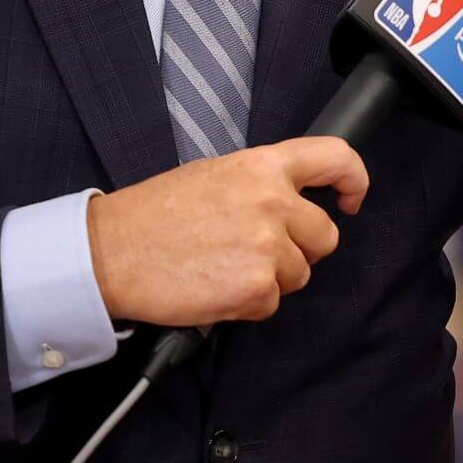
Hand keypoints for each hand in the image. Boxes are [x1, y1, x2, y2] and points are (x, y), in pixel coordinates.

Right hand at [85, 137, 368, 325]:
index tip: (350, 198)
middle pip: (324, 236)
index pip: (335, 158)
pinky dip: (246, 304)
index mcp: (262, 165)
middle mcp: (273, 200)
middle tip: (251, 250)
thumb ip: (260, 183)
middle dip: (298, 249)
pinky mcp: (257, 287)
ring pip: (299, 274)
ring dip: (268, 278)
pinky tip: (212, 287)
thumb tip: (293, 201)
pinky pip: (271, 303)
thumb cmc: (153, 216)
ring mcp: (268, 245)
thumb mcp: (213, 176)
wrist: (109, 253)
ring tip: (220, 266)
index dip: (354, 180)